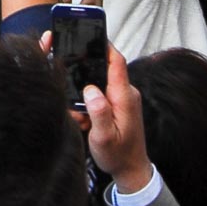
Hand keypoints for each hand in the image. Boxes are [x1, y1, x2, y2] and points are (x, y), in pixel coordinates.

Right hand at [85, 43, 153, 193]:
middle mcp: (125, 94)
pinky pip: (101, 97)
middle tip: (75, 101)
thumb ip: (99, 112)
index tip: (92, 35)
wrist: (132, 170)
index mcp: (124, 97)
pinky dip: (90, 106)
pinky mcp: (118, 105)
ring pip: (100, 86)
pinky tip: (86, 122)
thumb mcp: (104, 137)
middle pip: (105, 71)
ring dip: (86, 99)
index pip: (117, 62)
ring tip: (82, 120)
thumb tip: (90, 89)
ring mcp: (123, 99)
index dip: (105, 46)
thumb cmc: (119, 155)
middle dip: (86, 79)